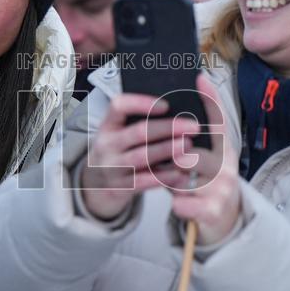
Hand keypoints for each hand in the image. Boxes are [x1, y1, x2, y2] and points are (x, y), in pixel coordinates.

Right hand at [79, 94, 200, 220]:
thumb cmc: (118, 152)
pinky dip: (164, 177)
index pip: (119, 106)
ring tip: (188, 145)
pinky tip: (181, 173)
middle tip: (193, 127)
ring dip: (168, 150)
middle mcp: (107, 145)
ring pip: (143, 156)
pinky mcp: (121, 187)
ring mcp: (112, 167)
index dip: (141, 103)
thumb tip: (176, 111)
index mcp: (108, 126)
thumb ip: (138, 124)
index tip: (166, 105)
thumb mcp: (118, 134)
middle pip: (139, 132)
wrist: (97, 184)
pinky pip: (145, 181)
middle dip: (169, 128)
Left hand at [169, 74, 241, 246]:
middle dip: (173, 157)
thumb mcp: (202, 161)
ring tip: (176, 184)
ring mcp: (222, 189)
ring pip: (182, 178)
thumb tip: (174, 114)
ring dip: (172, 182)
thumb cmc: (204, 185)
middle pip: (191, 151)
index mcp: (223, 150)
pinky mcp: (213, 211)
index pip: (218, 121)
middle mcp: (227, 167)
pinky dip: (177, 204)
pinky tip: (183, 204)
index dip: (209, 100)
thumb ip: (190, 141)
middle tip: (168, 161)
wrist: (223, 222)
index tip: (199, 79)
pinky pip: (181, 203)